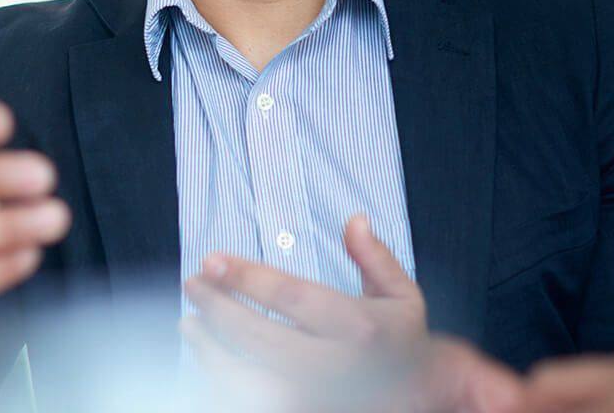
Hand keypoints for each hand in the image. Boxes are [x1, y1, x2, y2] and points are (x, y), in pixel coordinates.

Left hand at [182, 214, 519, 412]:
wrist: (423, 399)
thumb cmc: (402, 344)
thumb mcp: (401, 295)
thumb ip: (374, 257)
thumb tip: (354, 220)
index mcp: (360, 327)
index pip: (293, 297)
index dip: (248, 278)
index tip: (213, 261)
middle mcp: (337, 366)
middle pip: (262, 338)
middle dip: (219, 309)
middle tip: (193, 284)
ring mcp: (318, 397)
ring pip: (251, 378)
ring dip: (211, 350)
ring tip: (190, 321)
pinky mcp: (305, 411)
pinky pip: (254, 400)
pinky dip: (223, 380)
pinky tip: (208, 358)